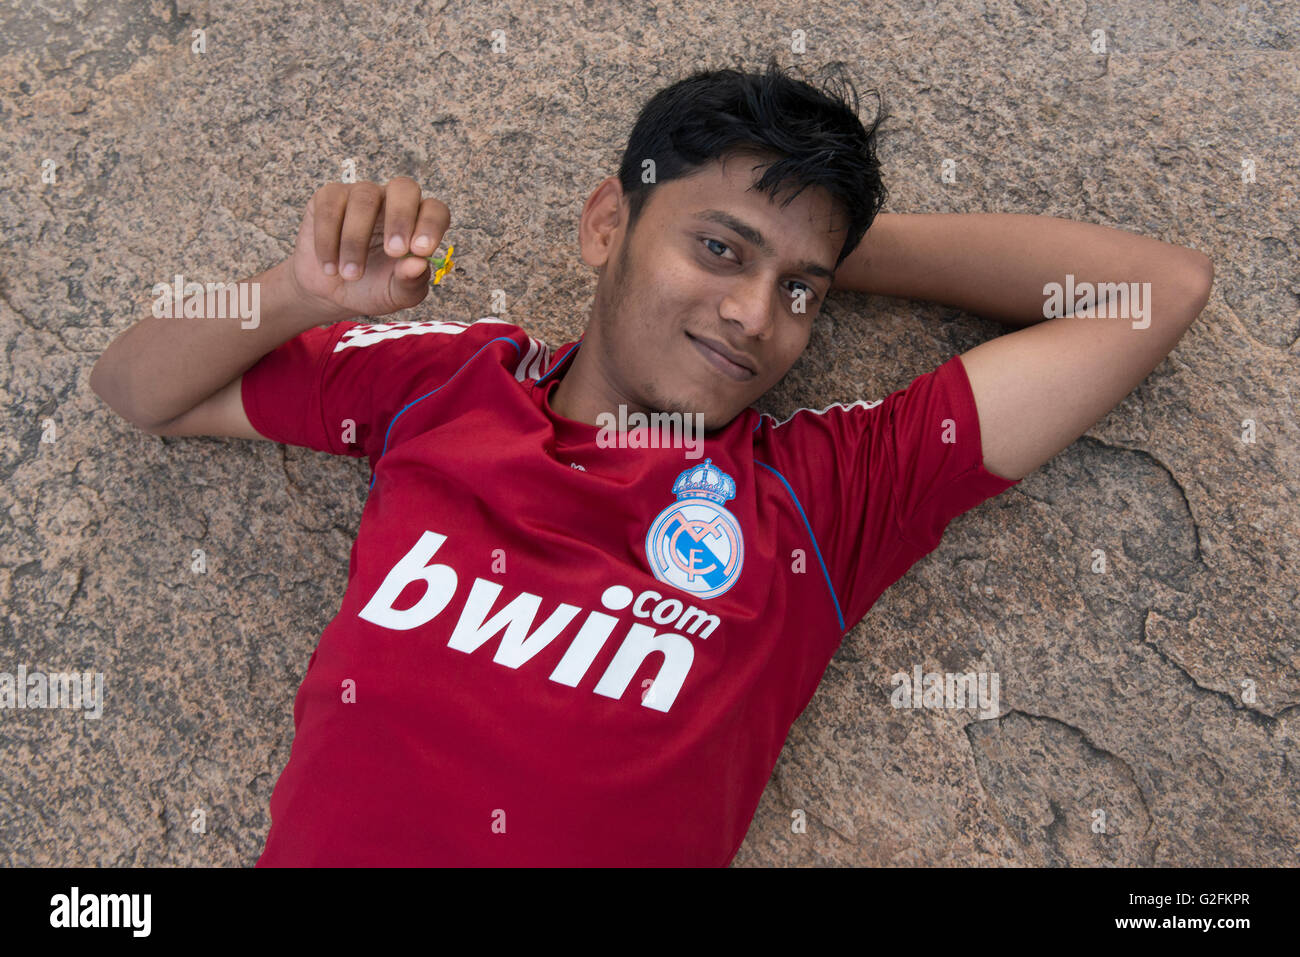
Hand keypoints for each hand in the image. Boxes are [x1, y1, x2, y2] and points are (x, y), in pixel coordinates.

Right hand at [287, 177, 450, 319]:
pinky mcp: (328, 198)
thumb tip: (419, 264)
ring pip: (363, 199)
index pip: (435, 210)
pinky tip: (329, 268)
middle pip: (404, 188)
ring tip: (351, 275)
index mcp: (418, 221)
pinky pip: (330, 208)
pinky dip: (328, 240)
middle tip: (393, 252)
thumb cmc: (373, 288)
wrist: (332, 293)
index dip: (431, 225)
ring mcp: (361, 194)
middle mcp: (393, 201)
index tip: (421, 250)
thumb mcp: (396, 294)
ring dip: (356, 241)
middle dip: (400, 218)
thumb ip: (410, 281)